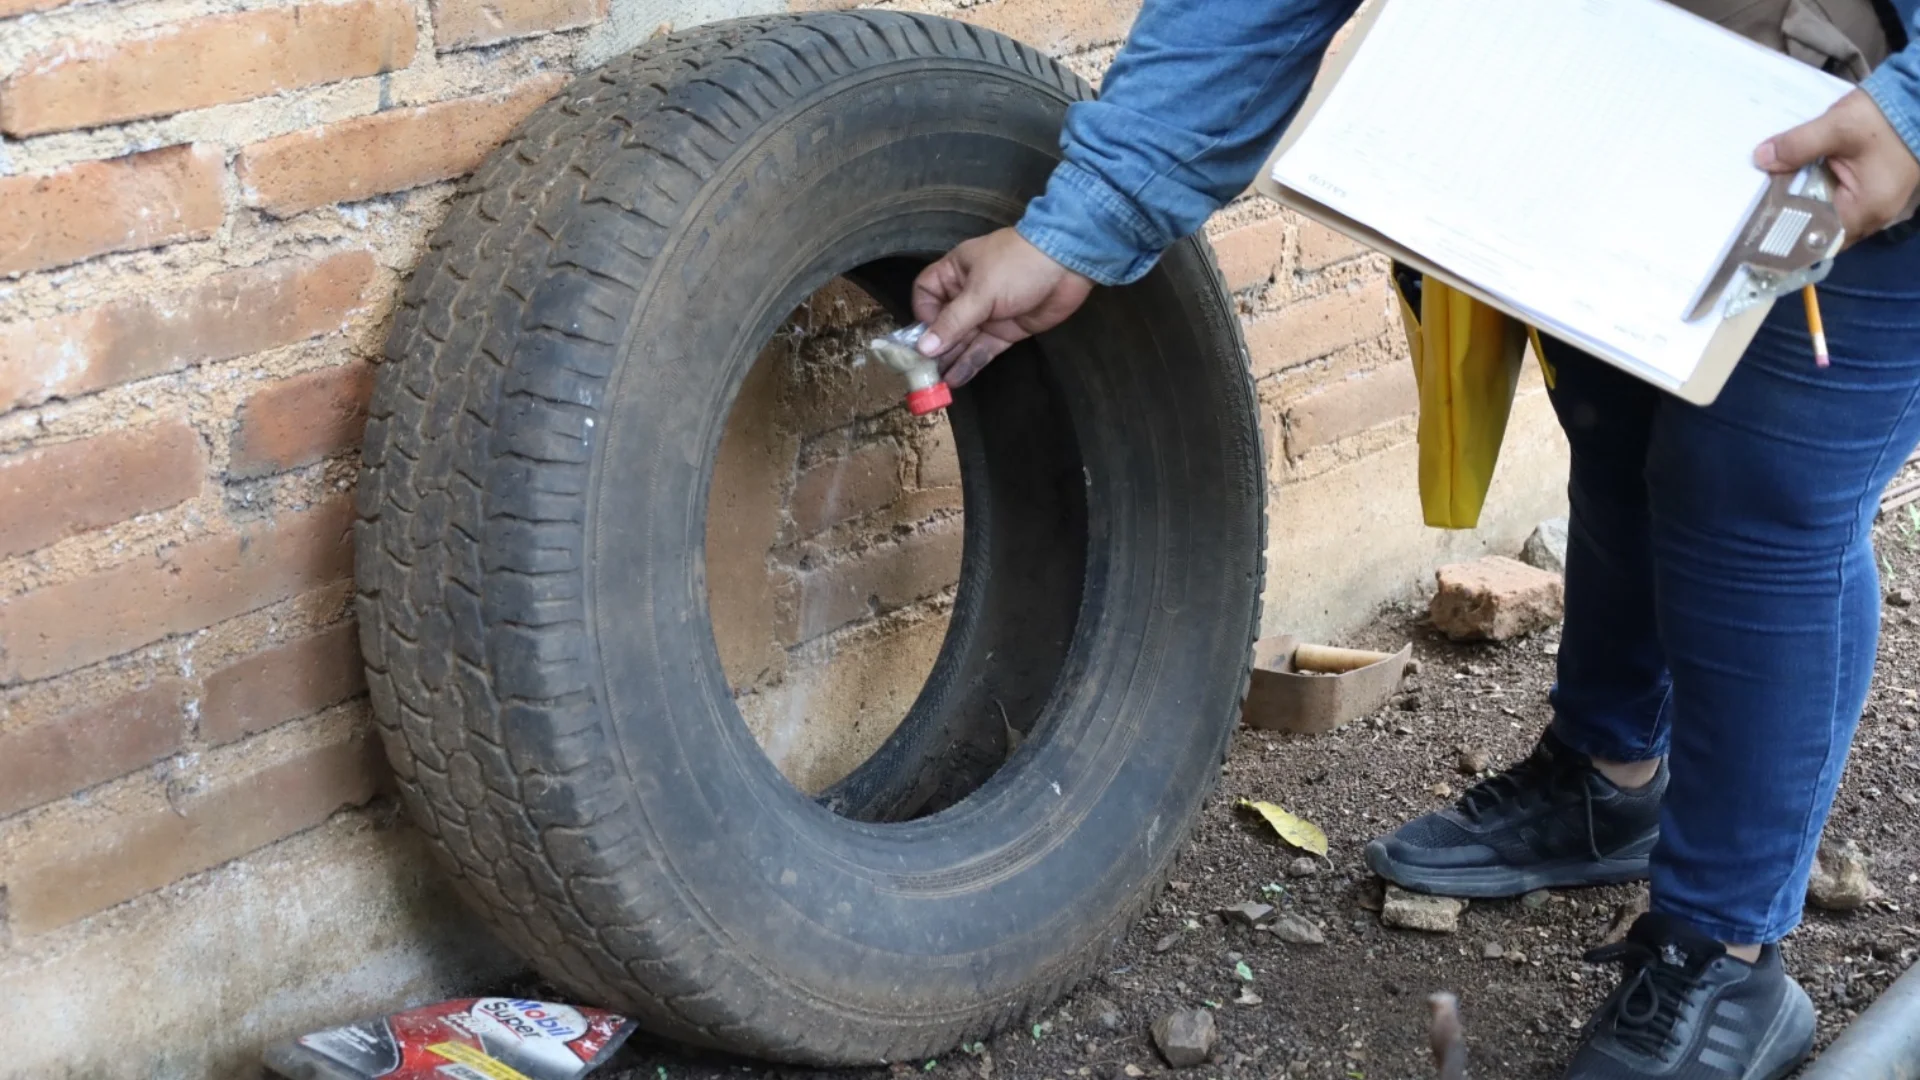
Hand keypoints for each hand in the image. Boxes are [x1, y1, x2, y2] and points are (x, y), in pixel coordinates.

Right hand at [910, 228, 1094, 385]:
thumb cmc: (1018, 266)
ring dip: (951, 359)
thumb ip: (953, 322)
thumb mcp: (981, 291)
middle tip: (925, 372)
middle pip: (943, 323)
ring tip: (938, 382)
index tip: (925, 336)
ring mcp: (988, 314)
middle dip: (935, 346)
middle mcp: (967, 294)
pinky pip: (983, 349)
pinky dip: (970, 363)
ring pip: (963, 340)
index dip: (923, 315)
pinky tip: (956, 379)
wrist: (1068, 264)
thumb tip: (923, 347)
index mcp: (955, 273)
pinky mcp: (1006, 331)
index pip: (926, 294)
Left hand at [1755, 89, 1919, 245]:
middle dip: (1790, 216)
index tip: (1756, 222)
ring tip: (1769, 193)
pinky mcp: (1871, 190)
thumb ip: (1798, 145)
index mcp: (1865, 210)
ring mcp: (1874, 204)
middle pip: (1820, 229)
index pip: (1817, 238)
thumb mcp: (1838, 127)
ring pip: (1828, 214)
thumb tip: (1761, 159)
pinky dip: (1817, 193)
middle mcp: (1872, 216)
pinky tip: (1795, 180)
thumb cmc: (1886, 117)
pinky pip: (1837, 199)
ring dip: (1803, 204)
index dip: (1785, 231)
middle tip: (1756, 205)